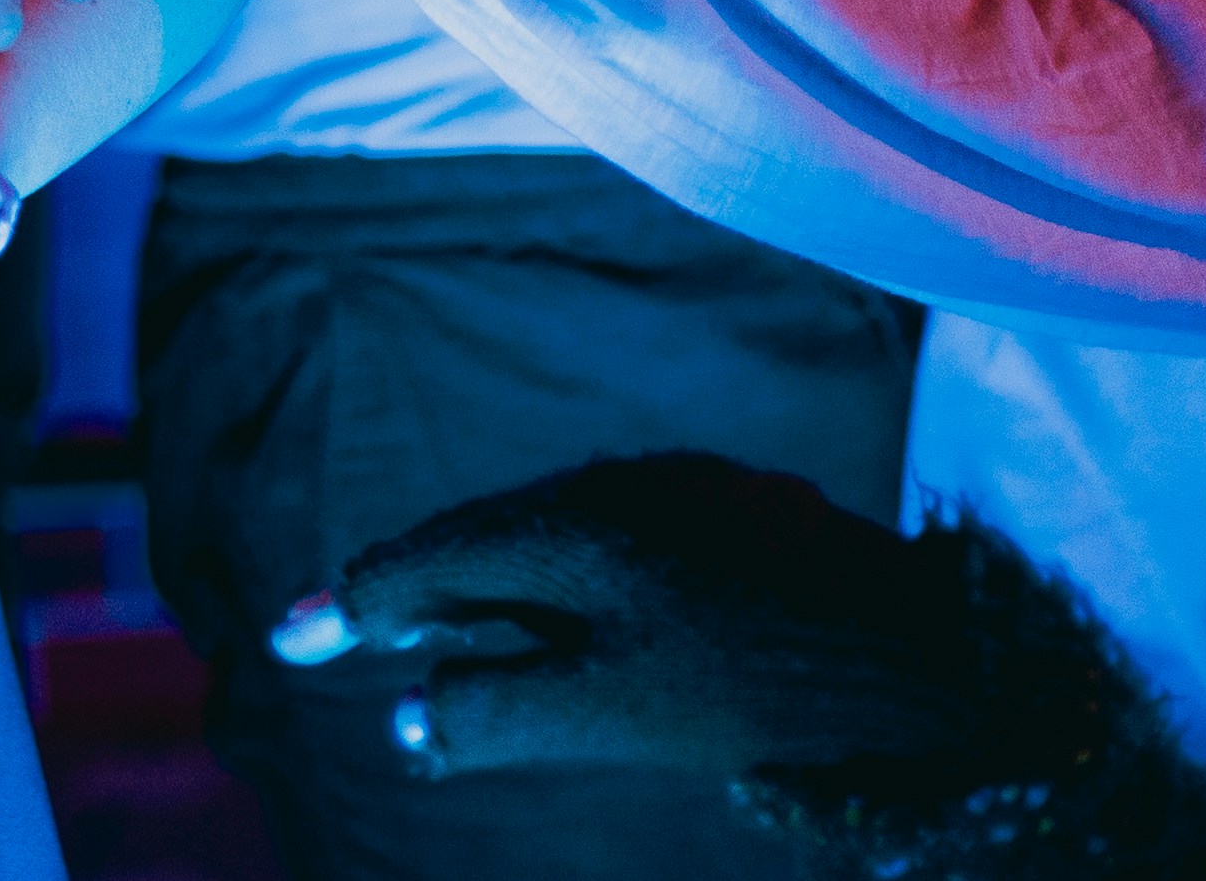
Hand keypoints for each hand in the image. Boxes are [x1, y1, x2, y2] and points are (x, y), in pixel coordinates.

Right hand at [269, 453, 968, 785]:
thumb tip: (402, 716)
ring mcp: (677, 489)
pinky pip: (619, 535)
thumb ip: (495, 710)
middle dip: (419, 590)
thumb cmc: (750, 689)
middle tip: (366, 635)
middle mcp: (610, 488)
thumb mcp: (605, 713)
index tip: (289, 639)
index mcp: (563, 530)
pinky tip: (594, 617)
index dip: (351, 607)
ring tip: (462, 628)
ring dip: (499, 581)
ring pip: (555, 534)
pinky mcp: (734, 506)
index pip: (424, 564)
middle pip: (483, 539)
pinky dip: (574, 576)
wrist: (916, 648)